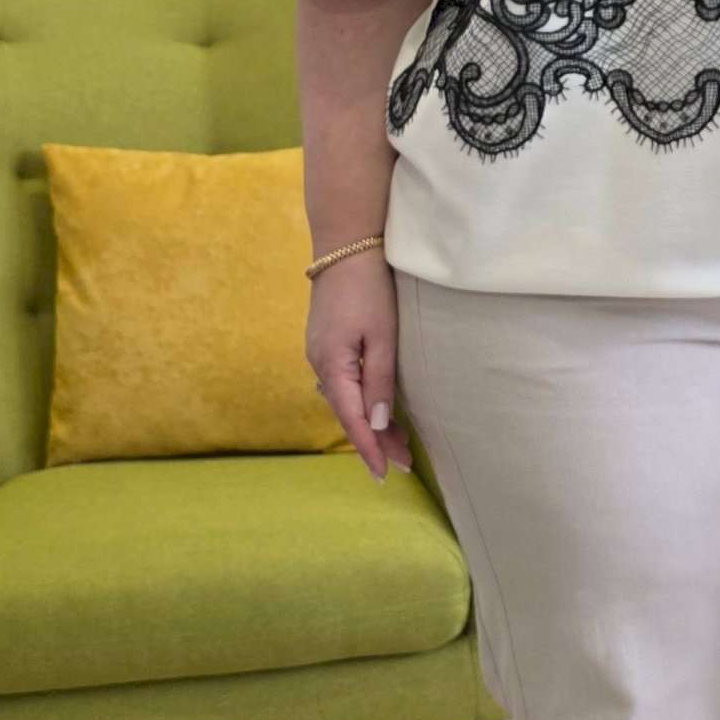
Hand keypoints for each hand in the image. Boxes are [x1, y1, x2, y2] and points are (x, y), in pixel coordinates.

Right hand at [306, 249, 413, 483]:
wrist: (346, 246)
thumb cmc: (369, 288)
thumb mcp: (382, 337)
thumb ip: (380, 382)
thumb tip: (378, 424)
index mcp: (331, 366)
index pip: (352, 420)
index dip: (369, 448)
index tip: (383, 474)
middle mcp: (319, 364)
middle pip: (347, 414)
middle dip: (373, 441)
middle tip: (400, 465)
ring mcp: (319, 353)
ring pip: (344, 400)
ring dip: (368, 422)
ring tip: (394, 444)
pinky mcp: (325, 343)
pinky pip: (341, 384)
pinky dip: (359, 402)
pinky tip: (373, 410)